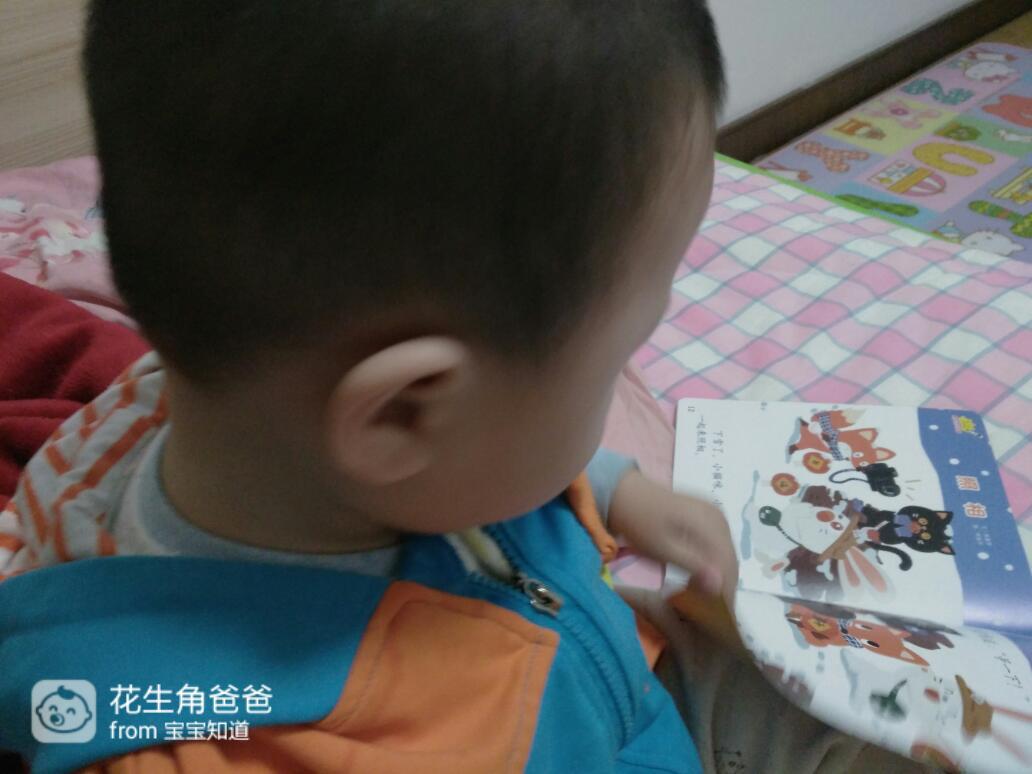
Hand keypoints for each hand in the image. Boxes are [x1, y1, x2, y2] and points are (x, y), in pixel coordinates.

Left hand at [608, 470, 736, 604]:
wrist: (625, 494)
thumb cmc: (638, 523)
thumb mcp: (661, 548)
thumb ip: (692, 564)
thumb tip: (720, 585)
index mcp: (710, 522)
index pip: (728, 564)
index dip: (725, 590)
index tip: (717, 613)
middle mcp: (718, 517)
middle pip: (730, 558)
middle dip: (723, 583)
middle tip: (708, 608)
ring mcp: (715, 514)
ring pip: (726, 553)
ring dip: (718, 573)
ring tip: (705, 595)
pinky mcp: (709, 516)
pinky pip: (719, 544)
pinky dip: (713, 561)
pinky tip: (702, 574)